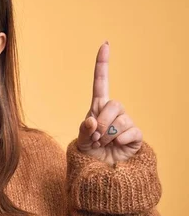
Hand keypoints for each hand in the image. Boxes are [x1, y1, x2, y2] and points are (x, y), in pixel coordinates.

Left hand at [76, 41, 142, 164]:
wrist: (100, 171)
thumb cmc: (89, 153)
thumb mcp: (80, 141)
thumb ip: (84, 130)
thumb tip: (93, 121)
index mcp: (98, 108)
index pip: (101, 82)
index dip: (102, 64)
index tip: (105, 44)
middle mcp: (114, 112)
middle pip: (113, 105)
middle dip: (102, 123)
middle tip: (96, 138)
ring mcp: (126, 122)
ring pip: (121, 120)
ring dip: (108, 136)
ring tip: (104, 144)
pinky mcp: (136, 135)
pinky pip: (131, 132)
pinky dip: (120, 142)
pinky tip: (116, 147)